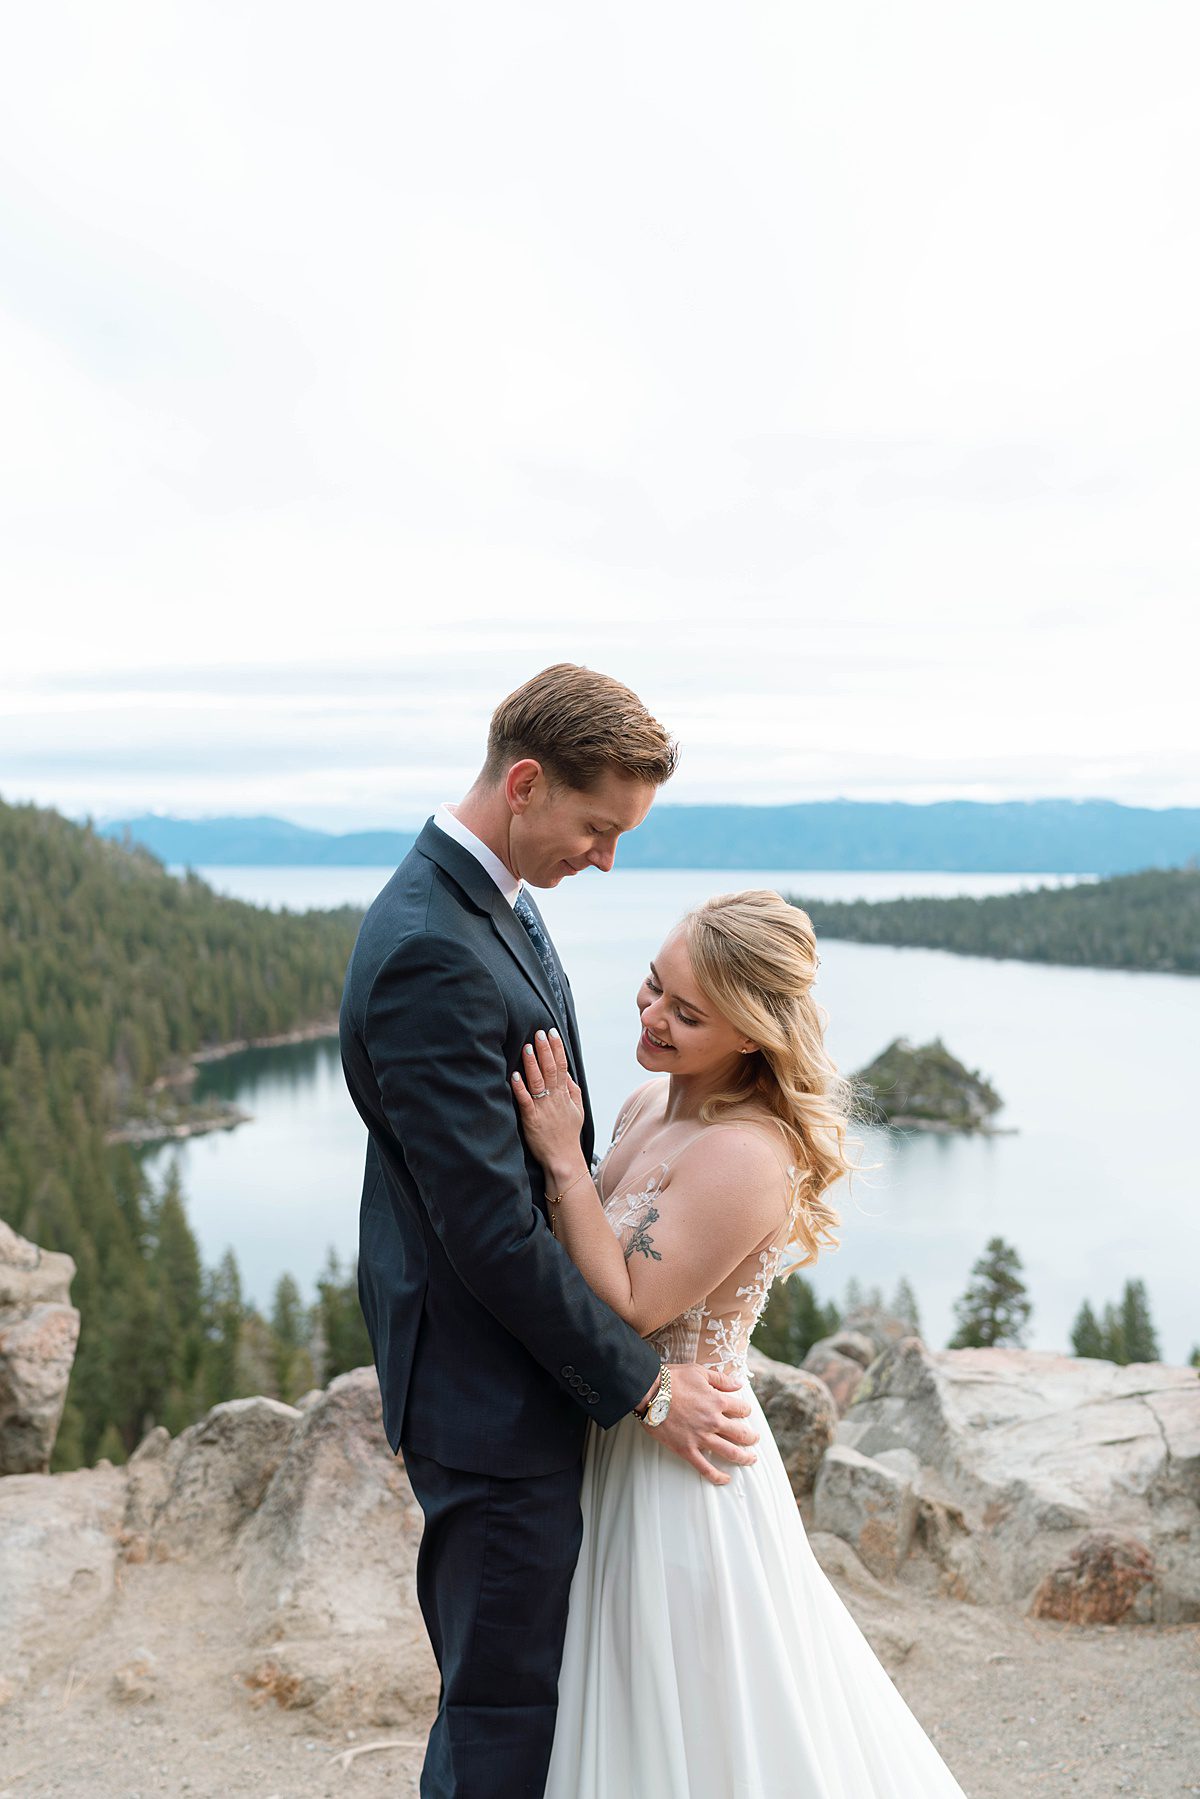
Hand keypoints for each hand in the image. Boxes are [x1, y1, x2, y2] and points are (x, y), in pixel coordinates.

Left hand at [511, 1029, 585, 1169]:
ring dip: (532, 1064)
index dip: (557, 1048)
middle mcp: (555, 1099)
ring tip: (527, 1047)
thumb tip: (568, 1073)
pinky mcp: (532, 1120)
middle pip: (551, 1070)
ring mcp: (543, 1109)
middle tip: (539, 1033)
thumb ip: (573, 1090)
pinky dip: (520, 1088)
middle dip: (545, 1050)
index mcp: (565, 1095)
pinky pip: (526, 1101)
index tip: (552, 1033)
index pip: (562, 1066)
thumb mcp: (577, 1110)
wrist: (563, 1158)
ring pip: (538, 1082)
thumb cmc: (568, 1134)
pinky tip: (515, 1076)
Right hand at [648, 1364, 758, 1486]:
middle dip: (752, 1437)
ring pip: (730, 1453)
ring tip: (751, 1459)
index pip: (742, 1409)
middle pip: (741, 1434)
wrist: (648, 1392)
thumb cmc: (672, 1379)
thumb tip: (739, 1384)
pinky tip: (726, 1479)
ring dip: (744, 1458)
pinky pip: (705, 1468)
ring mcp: (701, 1438)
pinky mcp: (687, 1450)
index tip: (745, 1412)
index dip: (746, 1411)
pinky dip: (717, 1476)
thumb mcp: (699, 1372)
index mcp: (717, 1401)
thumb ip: (721, 1380)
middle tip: (755, 1439)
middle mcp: (713, 1421)